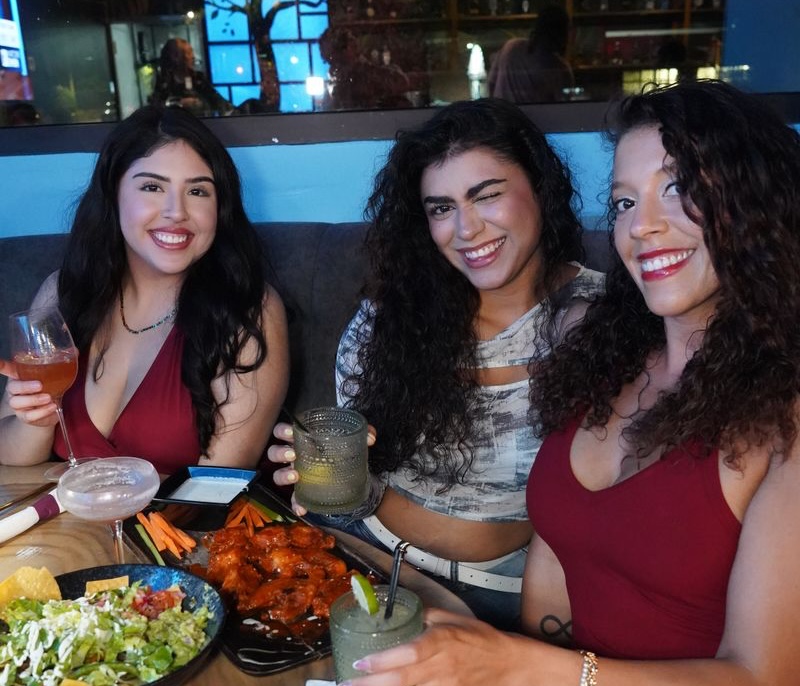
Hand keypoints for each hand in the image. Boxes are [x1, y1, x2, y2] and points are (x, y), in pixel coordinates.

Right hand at [1, 361, 58, 427]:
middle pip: (12, 387)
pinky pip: (29, 415)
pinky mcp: (25, 416)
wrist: (50, 409)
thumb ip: (61, 362)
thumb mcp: (55, 374)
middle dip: (25, 386)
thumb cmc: (49, 387)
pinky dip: (41, 412)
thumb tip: (74, 350)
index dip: (2, 366)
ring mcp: (18, 404)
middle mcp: (15, 389)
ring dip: (33, 399)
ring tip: (48, 397)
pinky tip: (52, 406)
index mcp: (20, 376)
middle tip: (40, 385)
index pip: (8, 369)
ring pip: (17, 402)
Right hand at [267, 420, 376, 516]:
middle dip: (279, 453)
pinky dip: (297, 503)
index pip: (283, 431)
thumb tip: (370, 437)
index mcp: (304, 440)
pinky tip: (303, 507)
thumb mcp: (356, 441)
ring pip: (278, 475)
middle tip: (293, 455)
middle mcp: (296, 457)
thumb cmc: (348, 453)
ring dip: (283, 475)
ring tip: (296, 476)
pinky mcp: (305, 493)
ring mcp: (298, 476)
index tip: (292, 432)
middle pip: (274, 452)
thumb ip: (365, 434)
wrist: (359, 478)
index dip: (282, 430)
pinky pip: (295, 499)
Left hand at [344, 608, 535, 685]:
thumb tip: (405, 609)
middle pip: (403, 679)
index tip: (361, 661)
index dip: (384, 661)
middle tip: (348, 684)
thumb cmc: (482, 639)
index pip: (409, 653)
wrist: (510, 664)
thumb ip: (426, 616)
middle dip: (373, 684)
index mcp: (442, 642)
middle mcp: (442, 666)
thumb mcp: (454, 619)